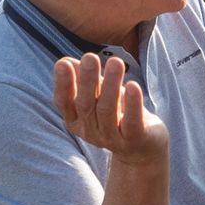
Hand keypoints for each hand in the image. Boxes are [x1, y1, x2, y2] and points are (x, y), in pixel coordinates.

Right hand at [53, 53, 168, 164]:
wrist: (142, 148)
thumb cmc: (116, 114)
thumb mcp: (98, 96)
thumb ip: (82, 79)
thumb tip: (66, 61)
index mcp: (76, 120)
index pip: (64, 103)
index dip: (62, 84)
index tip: (63, 64)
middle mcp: (90, 131)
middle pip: (86, 105)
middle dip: (87, 80)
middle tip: (90, 57)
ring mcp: (111, 138)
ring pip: (108, 111)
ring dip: (111, 85)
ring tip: (116, 62)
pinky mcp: (134, 139)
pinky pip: (131, 122)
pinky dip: (132, 104)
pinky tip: (133, 86)